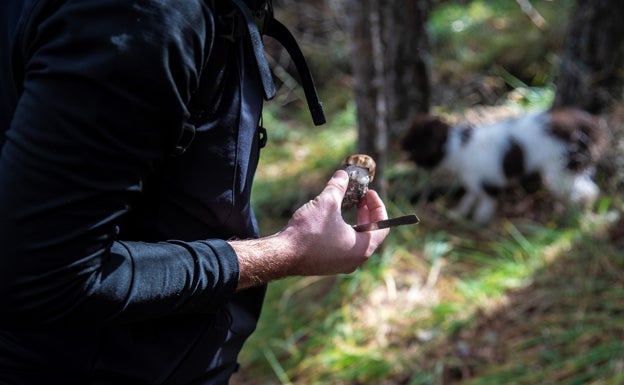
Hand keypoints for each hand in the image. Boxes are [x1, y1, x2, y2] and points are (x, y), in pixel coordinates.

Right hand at [231, 170, 388, 288]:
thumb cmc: (308, 231)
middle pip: (370, 234)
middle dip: (366, 212)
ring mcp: (340, 265)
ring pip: (355, 240)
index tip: (368, 193)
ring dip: (353, 221)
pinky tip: (330, 219)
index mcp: (362, 248)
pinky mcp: (327, 265)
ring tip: (345, 204)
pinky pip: (342, 246)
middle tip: (359, 196)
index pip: (383, 227)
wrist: (283, 254)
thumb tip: (343, 174)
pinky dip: (341, 231)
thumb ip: (338, 187)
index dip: (378, 206)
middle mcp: (355, 260)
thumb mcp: (326, 203)